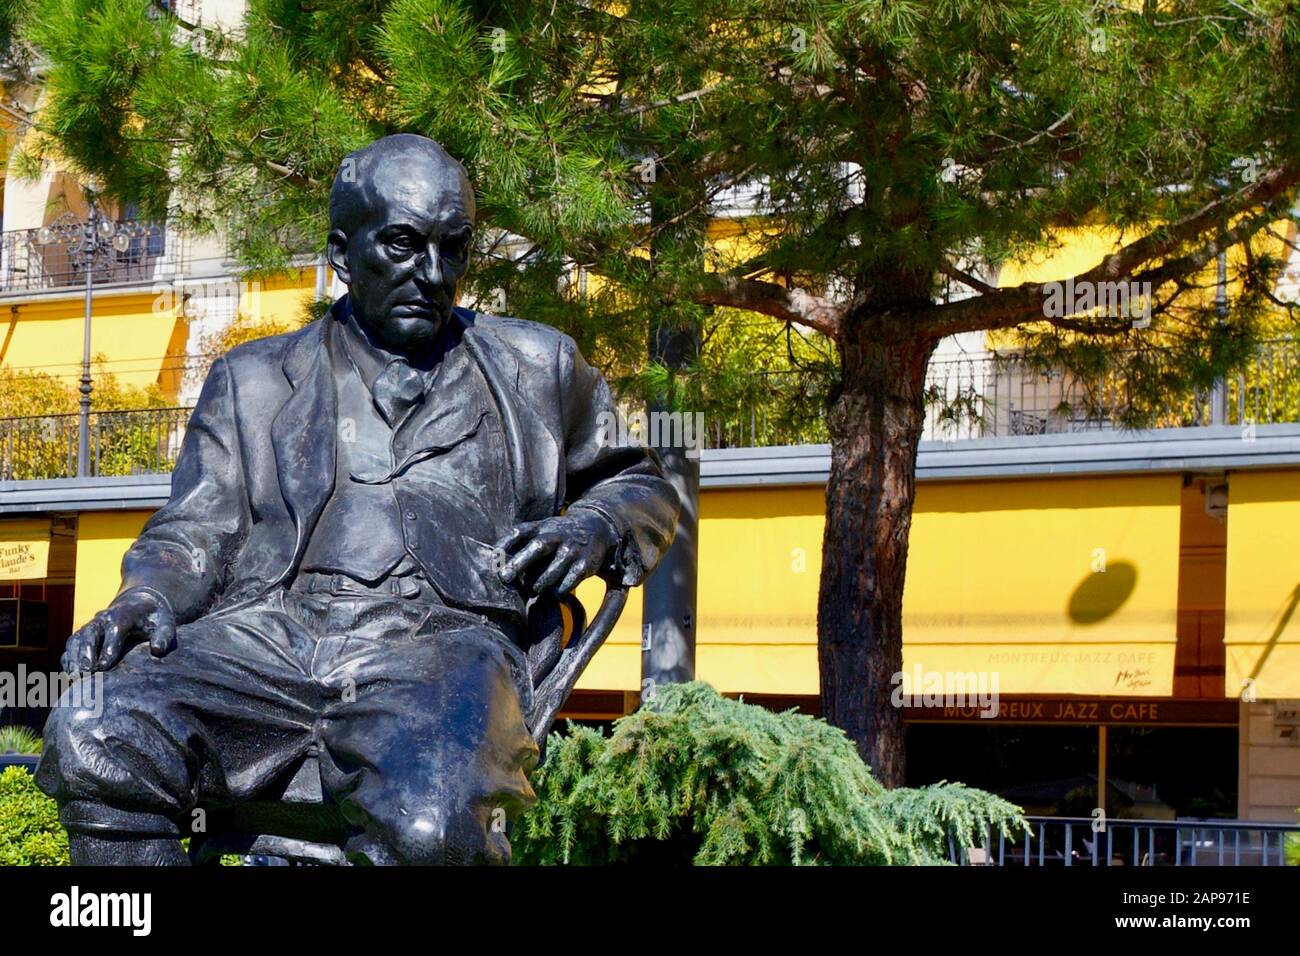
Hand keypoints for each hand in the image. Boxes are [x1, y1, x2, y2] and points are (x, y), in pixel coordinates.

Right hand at [61, 588, 176, 673]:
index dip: (109, 646)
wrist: (139, 603)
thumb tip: (157, 650)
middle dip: (85, 652)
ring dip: (73, 657)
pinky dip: (68, 658)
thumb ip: (164, 636)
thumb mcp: (165, 623)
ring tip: (74, 677)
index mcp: (126, 614)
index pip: (115, 629)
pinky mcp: (84, 633)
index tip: (104, 666)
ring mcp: (92, 625)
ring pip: (77, 639)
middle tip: (85, 672)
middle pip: (90, 633)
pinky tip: (70, 674)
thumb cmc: (154, 618)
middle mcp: (104, 618)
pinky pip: (71, 645)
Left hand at [495, 510, 619, 594]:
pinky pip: (568, 582)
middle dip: (519, 563)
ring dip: (539, 583)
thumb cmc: (558, 535)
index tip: (494, 558)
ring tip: (534, 589)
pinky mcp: (585, 563)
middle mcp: (556, 535)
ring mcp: (572, 549)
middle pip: (537, 547)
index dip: (505, 544)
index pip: (519, 532)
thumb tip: (497, 564)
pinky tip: (554, 592)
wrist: (596, 528)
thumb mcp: (541, 529)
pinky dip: (558, 590)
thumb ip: (521, 542)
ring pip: (552, 570)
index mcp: (541, 527)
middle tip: (505, 577)